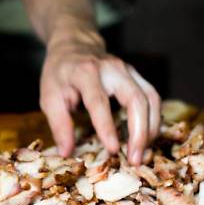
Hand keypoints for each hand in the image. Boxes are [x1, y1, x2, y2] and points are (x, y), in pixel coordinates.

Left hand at [39, 30, 160, 163]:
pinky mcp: (138, 76)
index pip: (99, 101)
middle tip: (135, 159)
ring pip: (151, 98)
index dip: (106, 126)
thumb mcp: (50, 97)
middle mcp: (112, 68)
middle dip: (139, 131)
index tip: (112, 149)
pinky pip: (153, 98)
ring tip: (142, 153)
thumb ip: (59, 124)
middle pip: (135, 98)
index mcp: (85, 72)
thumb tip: (67, 153)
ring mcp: (129, 70)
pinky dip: (153, 120)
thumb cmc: (60, 74)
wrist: (74, 45)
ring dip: (150, 129)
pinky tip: (146, 139)